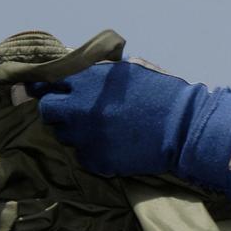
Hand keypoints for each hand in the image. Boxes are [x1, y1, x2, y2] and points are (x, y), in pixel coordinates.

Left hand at [33, 59, 230, 186]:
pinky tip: (112, 144)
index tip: (50, 89)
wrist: (183, 127)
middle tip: (74, 110)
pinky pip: (83, 156)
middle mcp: (79, 109)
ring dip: (76, 131)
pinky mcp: (96, 161)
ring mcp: (85, 138)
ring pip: (64, 136)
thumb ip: (99, 71)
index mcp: (87, 81)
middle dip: (58, 109)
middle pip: (47, 111)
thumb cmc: (161, 91)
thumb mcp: (129, 69)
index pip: (47, 83)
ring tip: (100, 128)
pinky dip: (93, 150)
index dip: (49, 86)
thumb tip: (79, 72)